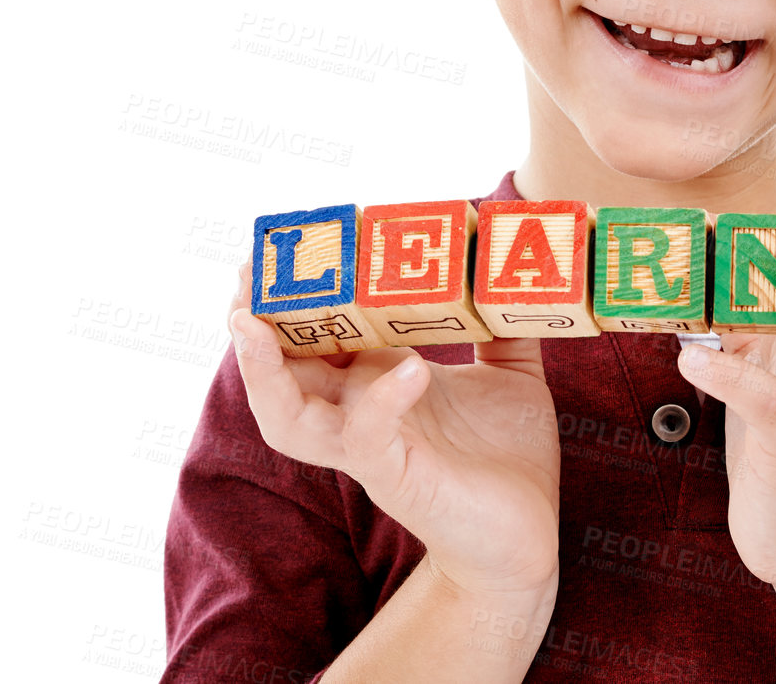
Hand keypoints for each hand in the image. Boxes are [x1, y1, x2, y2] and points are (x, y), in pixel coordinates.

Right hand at [227, 263, 562, 598]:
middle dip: (251, 318)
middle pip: (276, 365)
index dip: (294, 288)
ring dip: (262, 368)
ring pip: (284, 413)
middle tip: (248, 271)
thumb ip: (503, 321)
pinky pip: (365, 439)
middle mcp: (356, 409)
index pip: (314, 327)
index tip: (290, 241)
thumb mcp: (509, 372)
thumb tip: (511, 264)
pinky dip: (380, 400)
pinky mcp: (394, 478)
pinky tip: (413, 368)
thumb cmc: (508, 454)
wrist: (527, 535)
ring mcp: (368, 446)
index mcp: (375, 377)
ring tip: (256, 322)